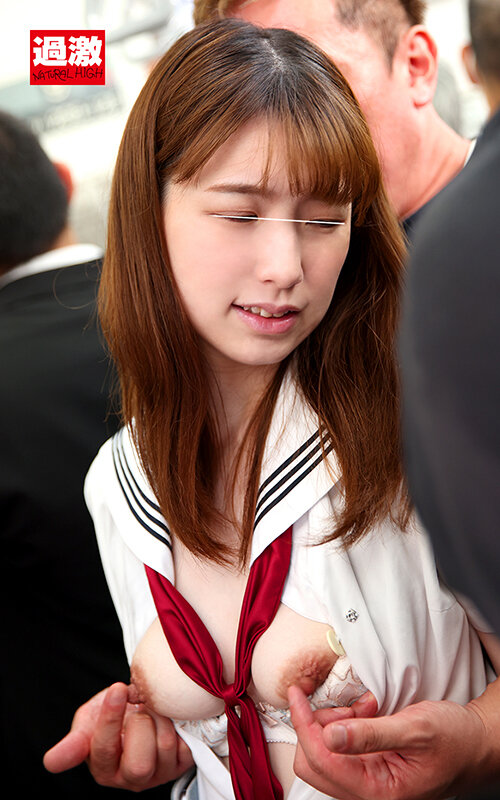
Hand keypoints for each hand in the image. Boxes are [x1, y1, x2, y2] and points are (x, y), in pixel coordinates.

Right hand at [43, 682, 193, 790]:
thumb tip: (51, 762)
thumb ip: (74, 742)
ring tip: (151, 709)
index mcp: (103, 769)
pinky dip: (177, 723)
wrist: (142, 708)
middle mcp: (131, 779)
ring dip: (159, 718)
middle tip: (137, 706)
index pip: (104, 750)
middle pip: (139, 764)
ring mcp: (159, 774)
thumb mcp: (89, 721)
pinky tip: (167, 717)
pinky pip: (185, 745)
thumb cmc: (114, 716)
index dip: (110, 719)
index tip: (117, 690)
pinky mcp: (182, 764)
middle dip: (139, 724)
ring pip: (163, 748)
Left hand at [288, 685, 491, 799]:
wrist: (476, 743)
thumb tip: (329, 735)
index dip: (303, 723)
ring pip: (325, 752)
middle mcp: (368, 791)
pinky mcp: (369, 768)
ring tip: (365, 708)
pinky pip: (341, 747)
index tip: (297, 693)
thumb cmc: (454, 739)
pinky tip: (368, 713)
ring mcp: (367, 780)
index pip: (321, 760)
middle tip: (341, 703)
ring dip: (335, 723)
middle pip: (314, 761)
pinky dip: (347, 725)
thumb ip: (370, 734)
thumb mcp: (415, 729)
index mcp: (378, 790)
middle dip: (318, 725)